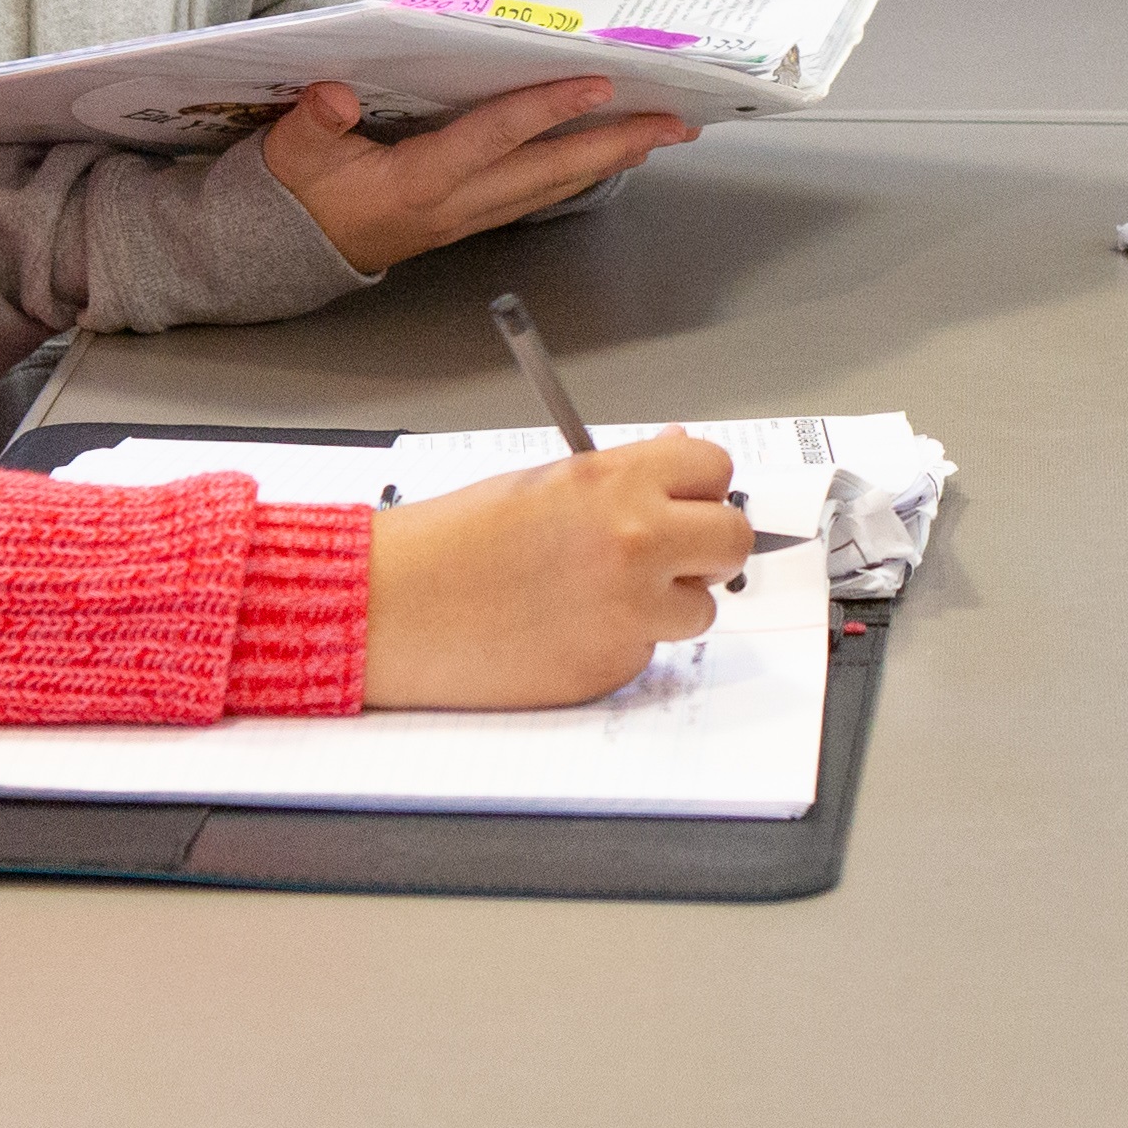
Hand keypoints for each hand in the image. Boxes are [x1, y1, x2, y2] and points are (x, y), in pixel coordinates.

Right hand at [261, 76, 695, 275]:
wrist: (289, 251)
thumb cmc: (297, 192)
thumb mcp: (291, 153)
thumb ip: (312, 125)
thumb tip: (333, 96)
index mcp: (418, 182)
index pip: (493, 138)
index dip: (544, 109)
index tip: (596, 82)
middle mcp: (456, 203)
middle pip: (547, 169)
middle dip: (613, 143)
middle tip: (672, 120)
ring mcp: (469, 215)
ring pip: (552, 184)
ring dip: (610, 159)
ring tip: (661, 132)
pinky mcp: (473, 216)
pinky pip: (539, 192)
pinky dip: (580, 170)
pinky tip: (609, 155)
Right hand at [357, 437, 753, 705]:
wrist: (395, 607)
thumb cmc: (454, 539)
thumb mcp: (545, 481)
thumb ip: (623, 476)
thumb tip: (678, 460)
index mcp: (617, 483)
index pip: (714, 470)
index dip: (699, 486)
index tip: (684, 499)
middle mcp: (636, 544)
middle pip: (732, 539)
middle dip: (705, 545)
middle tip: (669, 551)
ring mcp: (630, 611)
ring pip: (701, 608)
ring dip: (668, 603)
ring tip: (600, 594)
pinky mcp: (612, 666)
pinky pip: (649, 650)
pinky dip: (622, 642)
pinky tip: (567, 629)